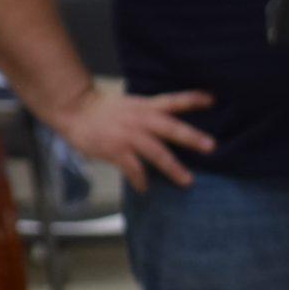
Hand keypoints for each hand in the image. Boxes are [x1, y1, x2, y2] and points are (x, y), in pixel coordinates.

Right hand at [49, 84, 215, 190]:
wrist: (75, 110)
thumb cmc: (104, 110)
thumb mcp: (131, 105)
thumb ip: (150, 113)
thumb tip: (172, 127)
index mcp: (146, 106)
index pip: (173, 100)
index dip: (193, 100)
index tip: (213, 100)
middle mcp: (140, 119)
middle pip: (170, 127)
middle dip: (191, 137)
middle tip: (211, 146)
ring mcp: (128, 135)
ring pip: (155, 152)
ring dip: (173, 167)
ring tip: (187, 181)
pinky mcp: (114, 150)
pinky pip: (132, 168)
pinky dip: (140, 180)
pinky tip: (145, 189)